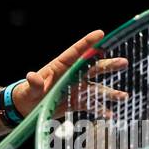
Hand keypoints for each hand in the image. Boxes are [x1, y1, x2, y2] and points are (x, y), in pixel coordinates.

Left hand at [12, 30, 130, 119]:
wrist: (25, 109)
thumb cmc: (26, 95)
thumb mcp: (28, 90)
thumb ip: (33, 84)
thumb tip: (32, 76)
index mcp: (60, 67)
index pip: (76, 52)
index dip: (88, 43)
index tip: (101, 34)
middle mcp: (71, 75)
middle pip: (93, 68)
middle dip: (108, 65)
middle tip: (123, 62)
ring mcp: (75, 88)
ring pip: (96, 88)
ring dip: (110, 93)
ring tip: (123, 97)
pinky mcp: (75, 102)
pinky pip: (90, 105)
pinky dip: (100, 110)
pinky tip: (110, 115)